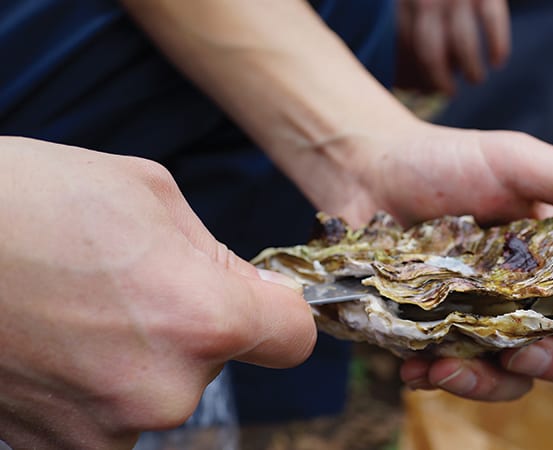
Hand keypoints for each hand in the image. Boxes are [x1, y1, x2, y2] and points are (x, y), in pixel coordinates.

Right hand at [0, 137, 315, 447]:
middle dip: (193, 326)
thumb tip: (253, 292)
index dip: (277, 311)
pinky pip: (106, 417)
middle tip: (130, 284)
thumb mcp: (149, 194)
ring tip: (79, 310)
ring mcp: (106, 430)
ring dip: (139, 358)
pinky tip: (53, 342)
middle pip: (219, 362)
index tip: (257, 298)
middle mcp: (165, 392)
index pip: (293, 337)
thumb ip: (216, 256)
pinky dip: (93, 385)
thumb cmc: (30, 199)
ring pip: (161, 390)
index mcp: (205, 319)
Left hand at [309, 121, 552, 400]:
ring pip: (524, 381)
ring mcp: (496, 324)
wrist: (368, 174)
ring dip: (494, 385)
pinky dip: (445, 379)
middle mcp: (544, 298)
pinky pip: (464, 377)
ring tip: (450, 368)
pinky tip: (418, 369)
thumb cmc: (449, 162)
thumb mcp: (516, 162)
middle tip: (523, 354)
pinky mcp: (448, 338)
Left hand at [396, 0, 510, 93]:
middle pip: (429, 50)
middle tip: (449, 92)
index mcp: (404, 2)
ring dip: (471, 69)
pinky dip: (497, 46)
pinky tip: (499, 60)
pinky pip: (492, 22)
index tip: (420, 89)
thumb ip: (405, 26)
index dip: (411, 74)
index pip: (403, 48)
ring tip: (476, 79)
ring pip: (462, 42)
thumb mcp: (411, 2)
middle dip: (439, 79)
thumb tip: (407, 80)